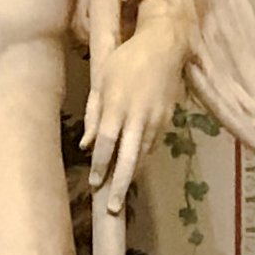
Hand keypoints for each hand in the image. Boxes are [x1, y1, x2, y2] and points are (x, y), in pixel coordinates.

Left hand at [82, 8, 189, 204]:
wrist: (164, 47)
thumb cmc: (126, 60)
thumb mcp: (102, 80)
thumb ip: (93, 113)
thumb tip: (87, 144)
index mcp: (117, 106)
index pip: (107, 144)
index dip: (101, 166)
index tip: (95, 183)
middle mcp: (138, 117)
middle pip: (128, 158)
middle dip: (120, 184)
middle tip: (113, 207)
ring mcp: (155, 120)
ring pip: (143, 155)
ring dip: (132, 174)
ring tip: (121, 192)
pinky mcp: (167, 119)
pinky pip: (153, 144)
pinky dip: (143, 157)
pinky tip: (136, 166)